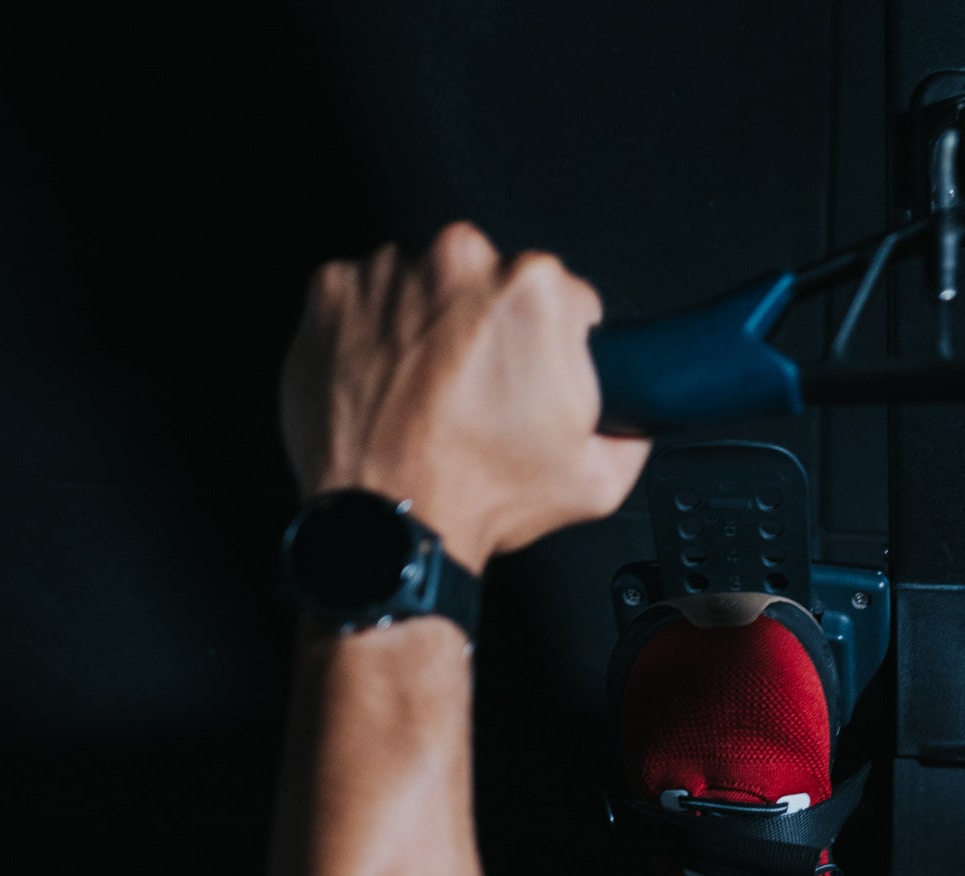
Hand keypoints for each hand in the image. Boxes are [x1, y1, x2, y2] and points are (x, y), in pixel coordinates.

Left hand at [280, 223, 648, 572]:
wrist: (391, 525)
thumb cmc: (477, 494)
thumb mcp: (595, 482)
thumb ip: (628, 432)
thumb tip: (630, 419)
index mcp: (532, 291)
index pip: (565, 297)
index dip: (555, 345)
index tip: (534, 378)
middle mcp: (459, 262)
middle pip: (491, 282)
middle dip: (490, 330)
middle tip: (482, 396)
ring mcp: (390, 272)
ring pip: (426, 287)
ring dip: (431, 330)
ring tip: (431, 397)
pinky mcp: (335, 291)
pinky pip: (367, 301)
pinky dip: (377, 335)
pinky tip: (391, 386)